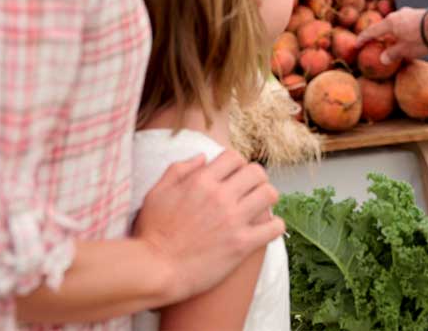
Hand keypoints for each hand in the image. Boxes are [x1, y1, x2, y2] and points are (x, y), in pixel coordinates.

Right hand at [133, 150, 283, 303]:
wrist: (155, 270)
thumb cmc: (152, 233)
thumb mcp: (157, 193)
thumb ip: (179, 170)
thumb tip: (203, 158)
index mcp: (201, 181)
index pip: (234, 157)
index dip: (236, 164)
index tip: (234, 176)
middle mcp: (220, 196)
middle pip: (256, 172)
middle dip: (256, 178)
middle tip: (251, 190)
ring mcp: (233, 220)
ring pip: (269, 194)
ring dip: (267, 198)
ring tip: (261, 206)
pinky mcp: (242, 244)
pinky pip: (274, 228)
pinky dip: (275, 226)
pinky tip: (267, 229)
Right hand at [356, 7, 427, 63]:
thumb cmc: (420, 38)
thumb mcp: (404, 50)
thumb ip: (392, 54)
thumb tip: (383, 59)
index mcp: (389, 23)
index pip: (372, 31)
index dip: (363, 39)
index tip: (357, 44)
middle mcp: (396, 15)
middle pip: (384, 26)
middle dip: (379, 35)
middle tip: (375, 43)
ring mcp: (408, 13)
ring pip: (396, 24)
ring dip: (393, 33)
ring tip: (394, 42)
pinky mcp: (418, 14)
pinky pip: (405, 23)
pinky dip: (402, 31)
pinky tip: (408, 38)